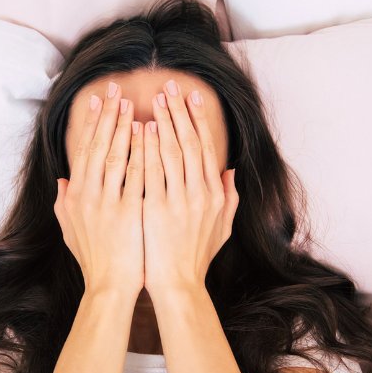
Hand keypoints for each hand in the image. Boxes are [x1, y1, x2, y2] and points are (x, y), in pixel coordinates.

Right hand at [55, 82, 144, 298]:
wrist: (109, 287)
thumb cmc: (94, 260)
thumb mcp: (71, 230)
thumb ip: (65, 203)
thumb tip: (63, 180)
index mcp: (76, 196)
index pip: (85, 151)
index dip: (93, 123)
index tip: (99, 100)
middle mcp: (89, 196)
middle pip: (99, 146)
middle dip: (108, 115)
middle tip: (116, 89)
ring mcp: (108, 203)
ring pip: (117, 156)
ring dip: (124, 127)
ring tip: (132, 103)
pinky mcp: (129, 213)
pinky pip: (137, 176)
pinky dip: (142, 153)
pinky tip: (149, 135)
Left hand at [142, 78, 237, 296]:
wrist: (178, 284)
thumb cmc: (196, 258)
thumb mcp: (222, 228)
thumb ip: (229, 197)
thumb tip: (230, 170)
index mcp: (214, 195)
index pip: (207, 148)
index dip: (199, 120)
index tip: (192, 97)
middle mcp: (200, 194)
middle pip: (190, 143)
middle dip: (180, 113)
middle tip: (170, 88)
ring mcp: (179, 200)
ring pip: (172, 152)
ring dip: (164, 123)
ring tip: (155, 101)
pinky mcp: (157, 209)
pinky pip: (151, 172)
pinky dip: (147, 148)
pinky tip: (141, 130)